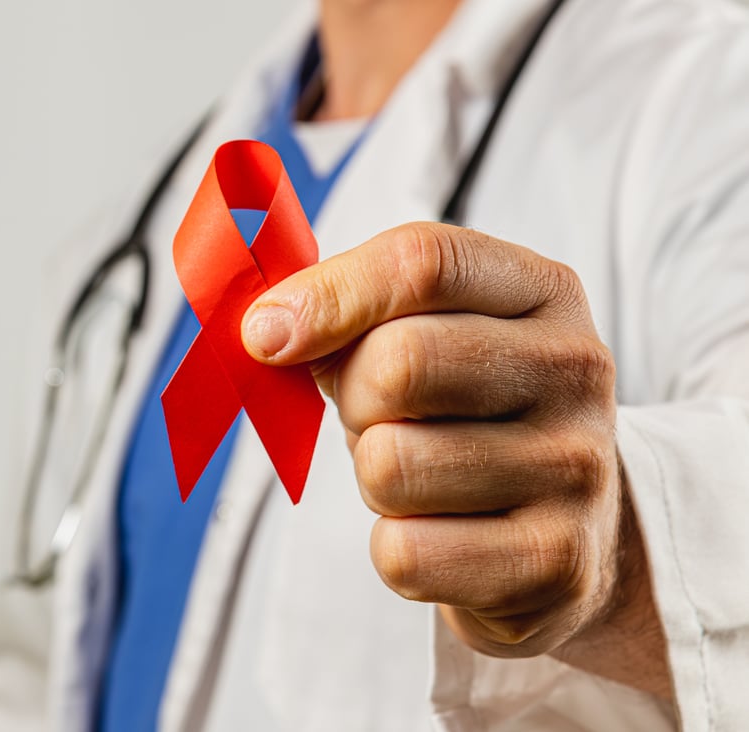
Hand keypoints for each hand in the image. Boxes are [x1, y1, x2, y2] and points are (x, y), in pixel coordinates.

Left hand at [241, 222, 669, 694]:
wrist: (565, 536)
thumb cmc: (460, 415)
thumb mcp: (422, 335)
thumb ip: (348, 311)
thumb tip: (266, 330)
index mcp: (542, 291)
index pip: (423, 263)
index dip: (328, 295)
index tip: (265, 334)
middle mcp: (576, 369)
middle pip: (399, 362)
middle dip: (352, 398)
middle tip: (375, 418)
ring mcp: (577, 467)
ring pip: (389, 465)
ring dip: (373, 480)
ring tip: (418, 477)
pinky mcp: (557, 562)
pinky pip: (405, 553)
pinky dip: (396, 549)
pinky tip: (442, 535)